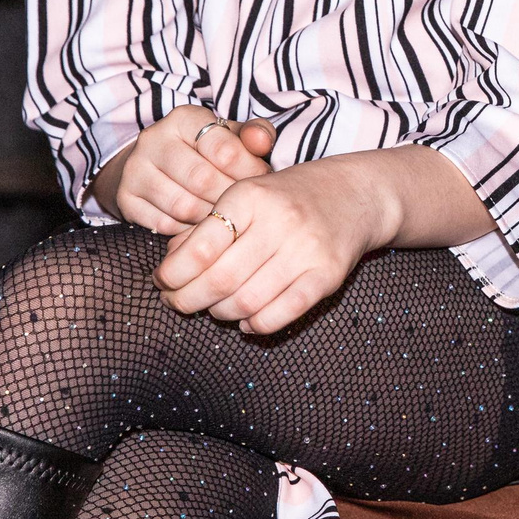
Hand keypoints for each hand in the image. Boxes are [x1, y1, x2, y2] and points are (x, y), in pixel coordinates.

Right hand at [94, 107, 275, 233]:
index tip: (260, 182)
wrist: (157, 165)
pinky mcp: (126, 198)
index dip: (249, 171)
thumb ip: (255, 135)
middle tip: (246, 208)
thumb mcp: (232, 136)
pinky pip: (163, 225)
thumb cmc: (207, 151)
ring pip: (182, 206)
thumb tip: (262, 142)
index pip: (223, 148)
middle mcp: (153, 140)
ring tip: (226, 218)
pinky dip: (187, 231)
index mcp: (183, 118)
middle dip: (229, 198)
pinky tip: (201, 227)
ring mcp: (135, 170)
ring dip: (210, 218)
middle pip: (202, 180)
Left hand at [153, 158, 392, 334]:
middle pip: (218, 280)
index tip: (162, 283)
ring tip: (215, 308)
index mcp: (250, 195)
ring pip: (246, 302)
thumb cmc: (289, 197)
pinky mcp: (328, 275)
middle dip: (188, 300)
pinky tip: (246, 320)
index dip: (172, 274)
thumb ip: (207, 228)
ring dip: (221, 313)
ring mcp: (306, 249)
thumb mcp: (246, 195)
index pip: (198, 248)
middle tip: (178, 303)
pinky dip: (255, 325)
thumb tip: (170, 267)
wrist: (356, 193)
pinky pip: (281, 314)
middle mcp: (279, 221)